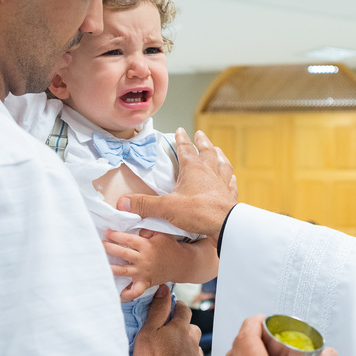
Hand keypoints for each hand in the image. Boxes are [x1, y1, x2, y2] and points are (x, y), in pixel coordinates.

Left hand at [106, 230, 184, 301]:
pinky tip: (118, 293)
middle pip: (122, 253)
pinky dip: (126, 294)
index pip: (127, 239)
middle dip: (108, 248)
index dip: (115, 235)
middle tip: (99, 244)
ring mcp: (143, 272)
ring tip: (99, 263)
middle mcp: (143, 259)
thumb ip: (148, 229)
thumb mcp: (161, 233)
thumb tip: (136, 229)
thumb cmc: (169, 246)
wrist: (181, 264)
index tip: (107, 233)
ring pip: (123, 271)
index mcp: (146, 246)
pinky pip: (135, 291)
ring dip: (110, 267)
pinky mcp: (145, 283)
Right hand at [117, 129, 237, 242]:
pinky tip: (231, 178)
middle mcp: (210, 172)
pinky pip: (231, 184)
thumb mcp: (167, 207)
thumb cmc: (198, 212)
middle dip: (202, 142)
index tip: (180, 130)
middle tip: (200, 134)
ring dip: (219, 156)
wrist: (225, 226)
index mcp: (193, 169)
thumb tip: (123, 202)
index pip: (186, 149)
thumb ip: (145, 204)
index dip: (182, 139)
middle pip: (207, 152)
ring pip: (222, 165)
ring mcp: (222, 184)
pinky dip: (230, 179)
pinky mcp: (230, 197)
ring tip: (218, 151)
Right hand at [131, 285, 208, 355]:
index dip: (177, 306)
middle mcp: (193, 342)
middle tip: (170, 335)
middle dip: (184, 329)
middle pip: (192, 329)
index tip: (172, 306)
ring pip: (195, 348)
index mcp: (180, 328)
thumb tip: (164, 289)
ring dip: (188, 349)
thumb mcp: (147, 333)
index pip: (183, 309)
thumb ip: (157, 311)